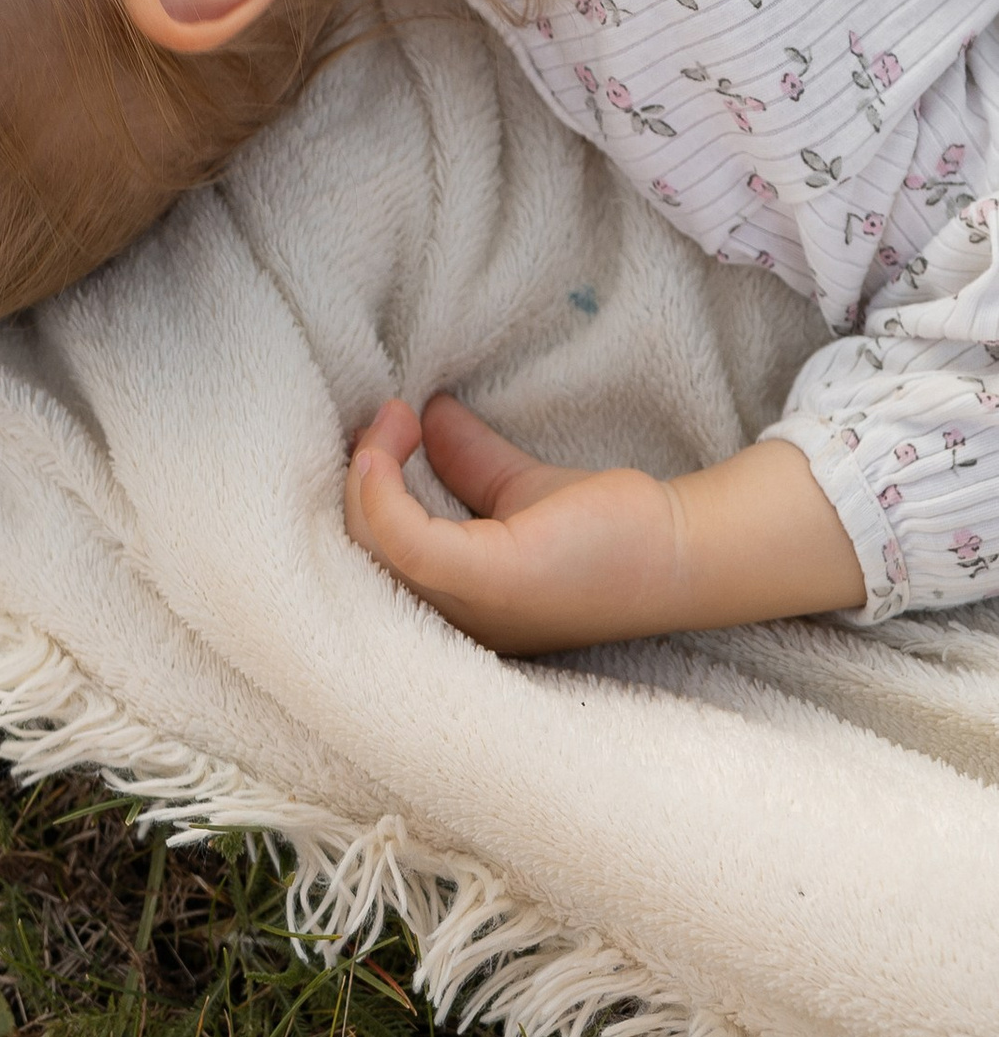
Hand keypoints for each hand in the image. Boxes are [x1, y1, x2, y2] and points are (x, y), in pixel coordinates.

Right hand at [344, 393, 864, 652]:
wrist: (680, 546)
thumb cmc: (606, 532)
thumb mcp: (514, 493)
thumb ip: (467, 464)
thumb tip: (425, 413)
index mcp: (455, 609)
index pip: (373, 557)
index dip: (362, 485)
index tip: (388, 425)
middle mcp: (454, 623)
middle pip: (359, 550)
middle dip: (358, 472)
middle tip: (391, 415)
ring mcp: (471, 608)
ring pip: (370, 543)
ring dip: (369, 466)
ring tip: (398, 417)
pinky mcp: (493, 579)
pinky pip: (405, 541)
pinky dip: (383, 488)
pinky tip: (400, 437)